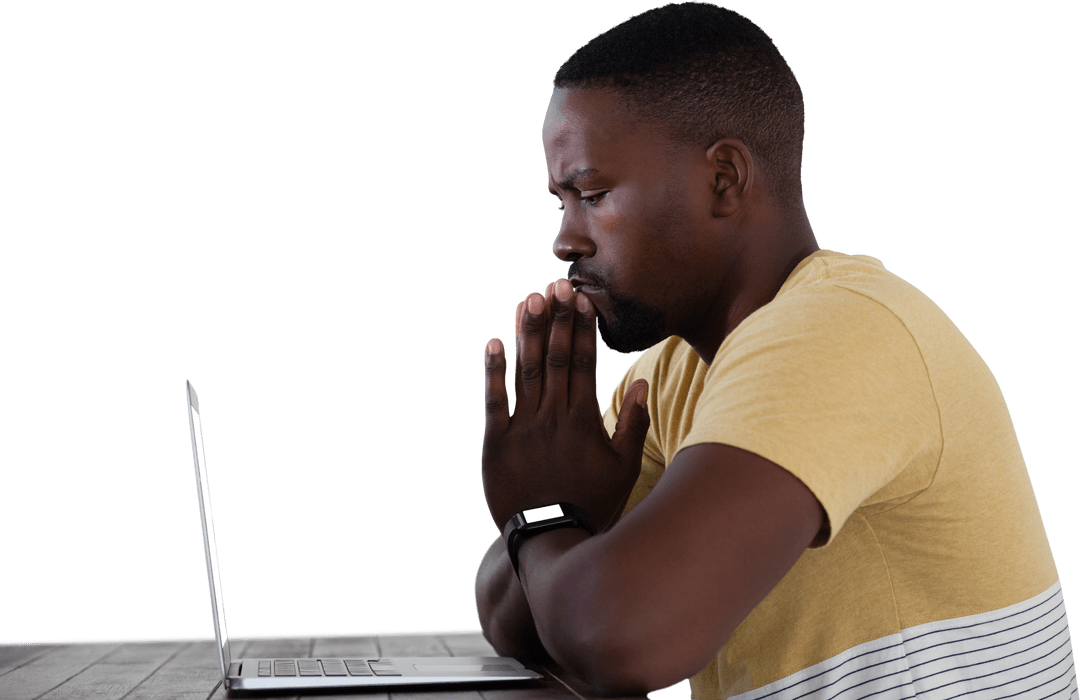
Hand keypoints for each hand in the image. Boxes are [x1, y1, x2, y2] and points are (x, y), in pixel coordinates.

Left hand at [480, 278, 650, 533]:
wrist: (551, 540)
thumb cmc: (593, 504)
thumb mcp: (624, 467)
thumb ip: (632, 423)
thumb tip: (641, 383)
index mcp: (584, 420)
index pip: (583, 363)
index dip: (582, 328)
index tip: (582, 297)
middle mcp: (553, 417)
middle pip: (555, 358)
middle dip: (556, 318)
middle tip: (556, 284)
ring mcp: (522, 428)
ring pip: (526, 371)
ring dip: (527, 334)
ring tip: (529, 300)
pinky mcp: (496, 443)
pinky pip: (494, 401)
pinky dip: (492, 371)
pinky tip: (493, 342)